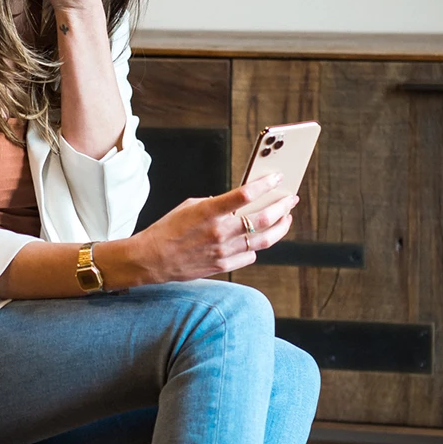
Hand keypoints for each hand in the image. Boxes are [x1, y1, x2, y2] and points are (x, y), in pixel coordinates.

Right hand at [132, 172, 299, 283]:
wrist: (152, 259)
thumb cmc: (169, 229)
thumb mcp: (190, 206)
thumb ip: (217, 203)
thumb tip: (241, 201)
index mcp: (209, 211)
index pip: (245, 194)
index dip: (266, 184)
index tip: (277, 177)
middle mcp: (219, 232)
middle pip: (263, 218)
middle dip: (282, 206)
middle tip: (290, 199)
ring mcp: (223, 251)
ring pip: (264, 240)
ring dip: (280, 228)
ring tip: (286, 219)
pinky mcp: (223, 266)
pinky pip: (251, 255)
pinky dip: (258, 246)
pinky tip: (260, 238)